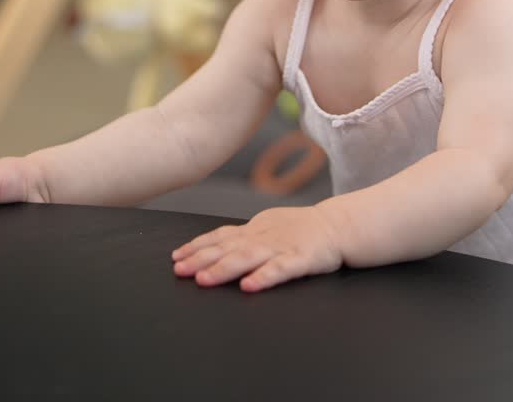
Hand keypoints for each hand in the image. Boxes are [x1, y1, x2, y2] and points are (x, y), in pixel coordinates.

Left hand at [171, 204, 341, 291]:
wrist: (337, 225)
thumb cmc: (300, 229)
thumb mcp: (268, 226)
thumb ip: (244, 236)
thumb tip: (214, 244)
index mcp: (254, 230)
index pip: (220, 236)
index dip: (197, 246)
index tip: (176, 256)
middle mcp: (262, 237)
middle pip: (227, 248)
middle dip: (201, 259)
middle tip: (179, 270)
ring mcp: (280, 247)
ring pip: (248, 257)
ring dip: (224, 268)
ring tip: (204, 279)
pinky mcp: (300, 259)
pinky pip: (280, 269)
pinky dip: (263, 277)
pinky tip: (249, 287)